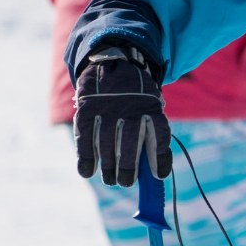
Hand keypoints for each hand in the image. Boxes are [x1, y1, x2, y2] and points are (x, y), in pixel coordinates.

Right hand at [73, 47, 169, 186]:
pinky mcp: (87, 110)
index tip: (157, 175)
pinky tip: (88, 171)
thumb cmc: (135, 97)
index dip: (160, 158)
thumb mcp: (151, 106)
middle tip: (125, 181)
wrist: (112, 63)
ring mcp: (107, 109)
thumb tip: (155, 172)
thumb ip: (152, 134)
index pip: (160, 135)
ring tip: (111, 179)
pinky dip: (86, 158)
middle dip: (127, 170)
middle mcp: (130, 109)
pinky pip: (85, 139)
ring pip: (107, 147)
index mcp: (152, 107)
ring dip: (108, 168)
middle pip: (129, 146)